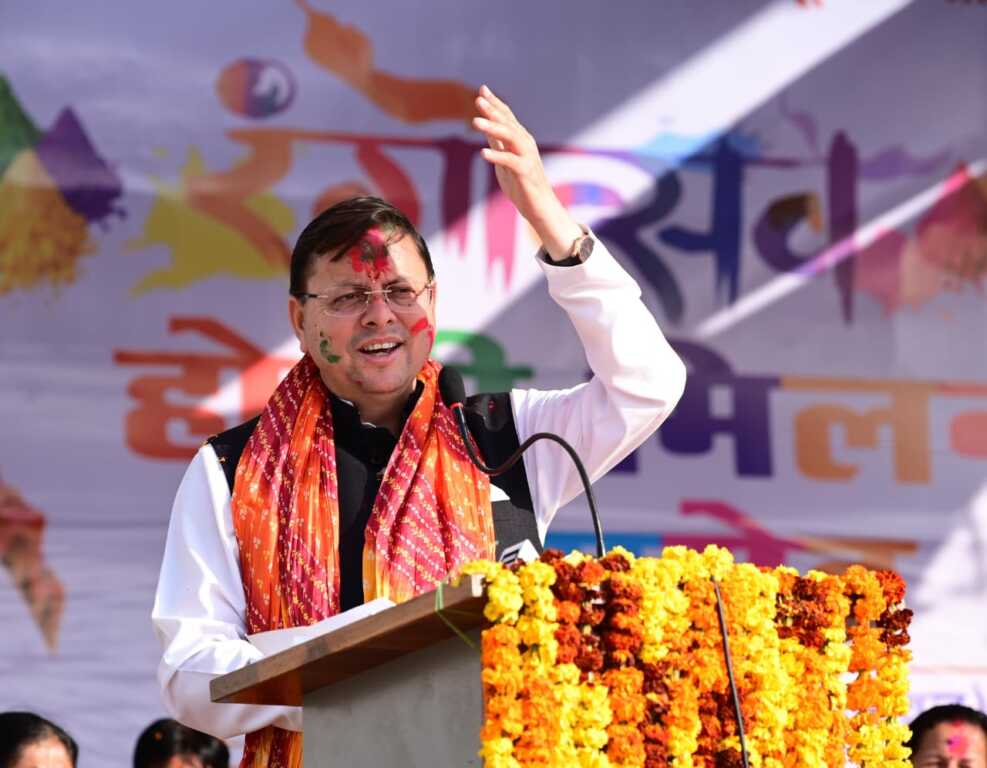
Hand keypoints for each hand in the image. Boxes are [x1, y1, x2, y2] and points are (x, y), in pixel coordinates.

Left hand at [473, 85, 582, 260]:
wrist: (539, 207)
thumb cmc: (521, 184)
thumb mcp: (504, 161)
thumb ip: (497, 143)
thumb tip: (485, 125)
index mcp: (521, 139)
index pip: (507, 117)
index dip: (495, 103)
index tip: (483, 90)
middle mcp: (526, 144)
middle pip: (508, 123)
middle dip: (493, 110)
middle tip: (478, 99)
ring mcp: (527, 157)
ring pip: (510, 137)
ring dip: (493, 128)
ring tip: (475, 122)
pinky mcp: (526, 172)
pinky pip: (510, 161)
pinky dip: (497, 156)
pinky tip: (483, 153)